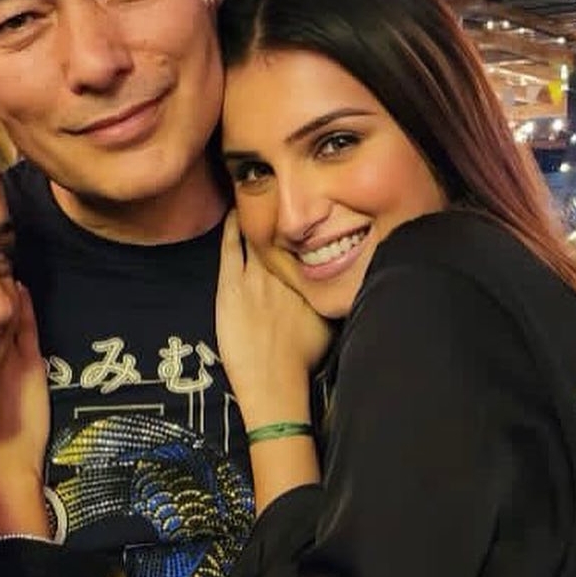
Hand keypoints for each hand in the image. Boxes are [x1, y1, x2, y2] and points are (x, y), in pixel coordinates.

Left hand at [216, 212, 331, 428]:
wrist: (274, 382)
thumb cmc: (303, 361)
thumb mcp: (331, 324)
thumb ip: (333, 297)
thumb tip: (344, 283)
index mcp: (312, 280)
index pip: (310, 244)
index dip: (307, 228)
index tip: (308, 212)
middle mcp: (287, 272)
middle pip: (285, 234)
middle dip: (283, 213)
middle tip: (281, 194)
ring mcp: (257, 277)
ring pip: (257, 234)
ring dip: (257, 214)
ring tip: (258, 196)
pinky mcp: (231, 286)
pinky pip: (231, 246)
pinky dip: (232, 226)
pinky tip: (233, 213)